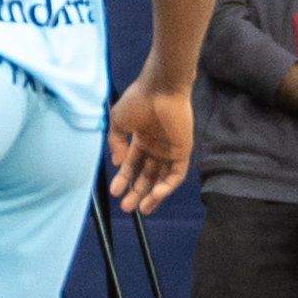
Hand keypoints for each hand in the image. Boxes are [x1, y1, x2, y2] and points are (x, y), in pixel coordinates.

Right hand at [108, 72, 192, 211]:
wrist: (160, 88)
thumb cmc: (138, 100)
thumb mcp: (118, 121)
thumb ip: (116, 142)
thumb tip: (118, 163)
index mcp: (142, 139)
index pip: (133, 165)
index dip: (124, 179)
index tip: (114, 192)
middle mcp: (156, 147)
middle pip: (147, 175)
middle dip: (137, 192)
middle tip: (127, 208)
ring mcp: (170, 150)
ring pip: (162, 179)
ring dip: (152, 195)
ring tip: (141, 208)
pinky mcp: (183, 151)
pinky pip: (176, 174)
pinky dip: (167, 186)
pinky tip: (155, 195)